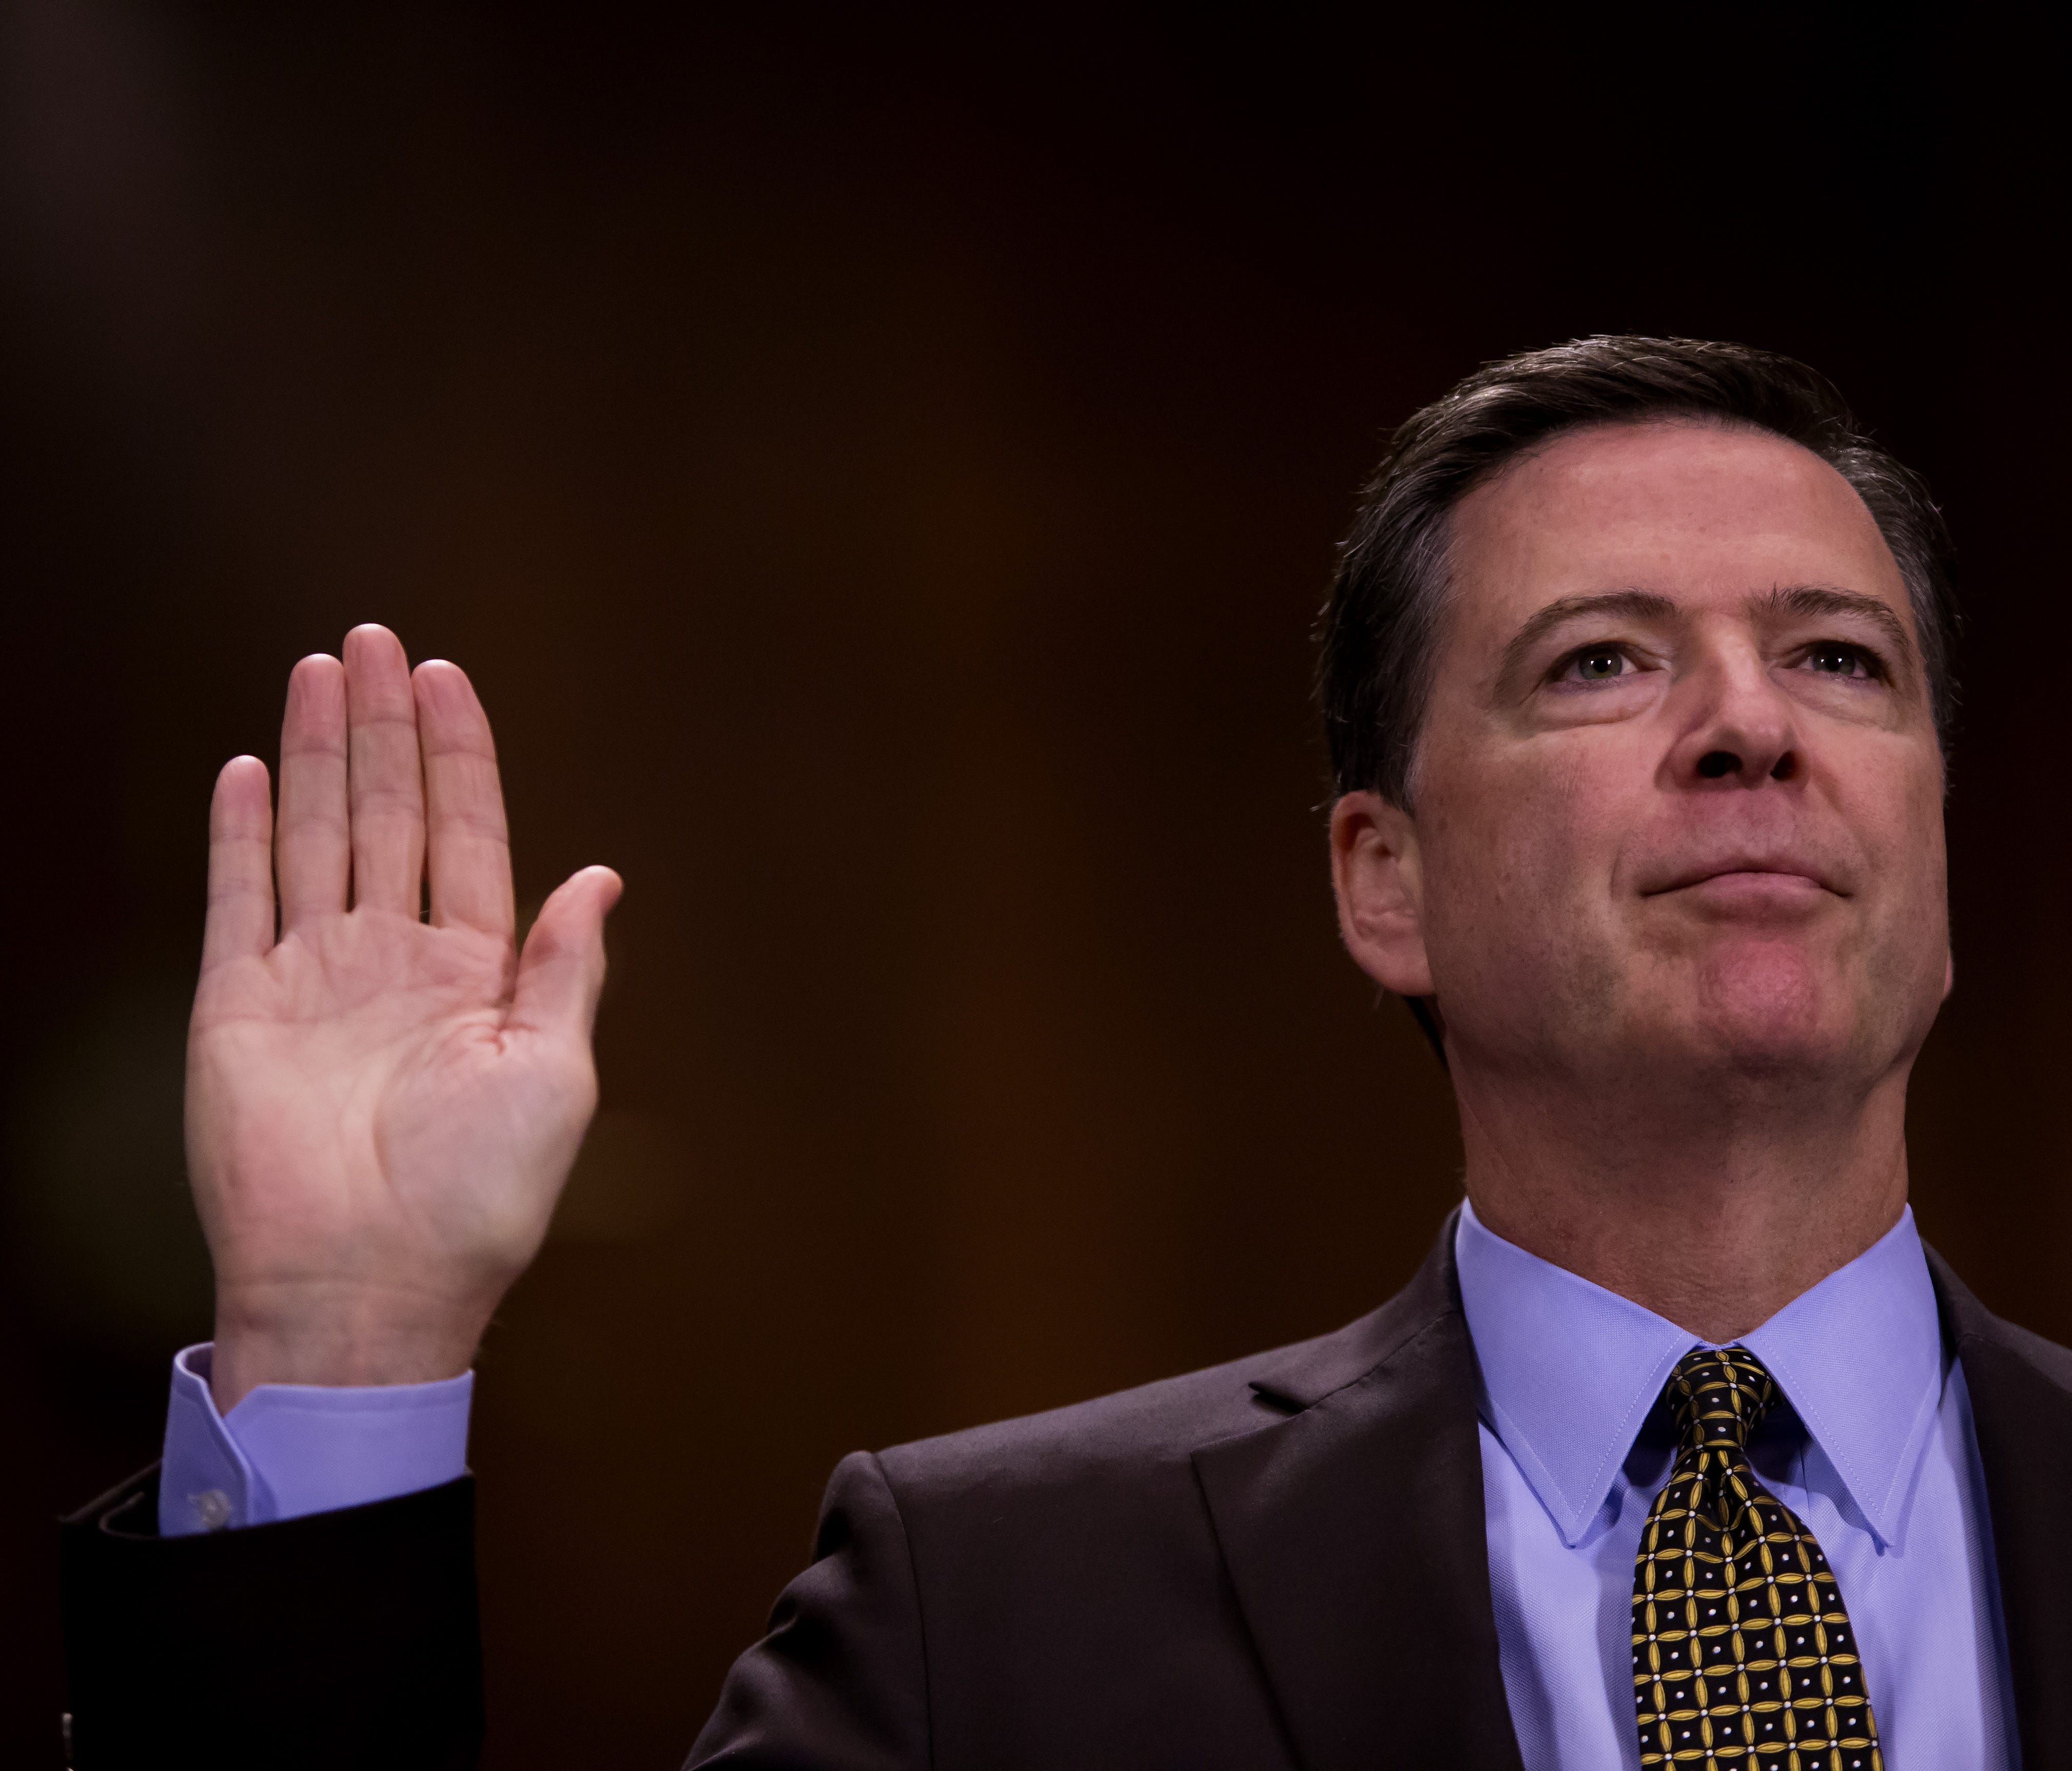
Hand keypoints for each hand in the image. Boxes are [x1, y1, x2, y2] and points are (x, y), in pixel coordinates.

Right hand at [188, 625, 620, 1410]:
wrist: (370, 1282)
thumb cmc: (477, 1197)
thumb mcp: (554, 1074)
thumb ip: (567, 967)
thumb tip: (601, 877)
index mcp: (474, 972)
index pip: (465, 832)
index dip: (458, 753)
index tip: (446, 676)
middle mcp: (393, 959)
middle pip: (388, 812)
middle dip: (383, 725)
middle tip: (373, 641)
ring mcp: (314, 975)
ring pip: (317, 834)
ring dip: (319, 752)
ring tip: (320, 672)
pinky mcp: (240, 1003)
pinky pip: (239, 897)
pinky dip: (244, 832)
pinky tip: (254, 769)